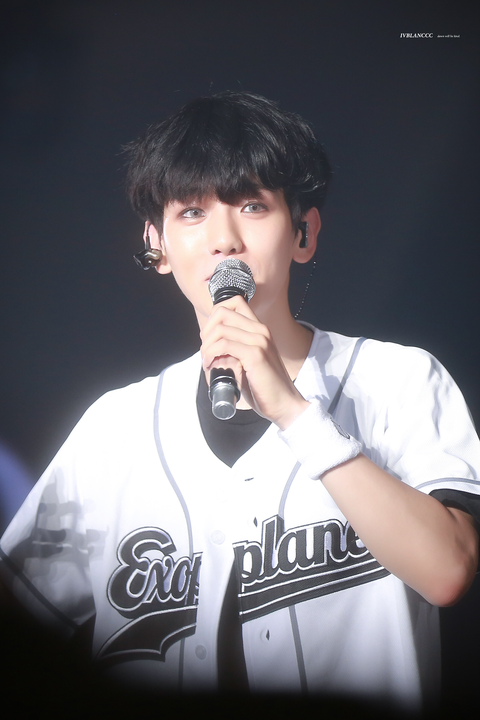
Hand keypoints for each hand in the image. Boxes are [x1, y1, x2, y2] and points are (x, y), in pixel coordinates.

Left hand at [200, 296, 309, 428]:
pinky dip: (210, 354)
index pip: (234, 302)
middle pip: (222, 311)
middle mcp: (260, 330)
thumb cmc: (263, 387)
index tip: (209, 337)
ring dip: (206, 345)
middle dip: (206, 330)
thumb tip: (209, 347)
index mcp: (259, 329)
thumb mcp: (247, 361)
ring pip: (220, 329)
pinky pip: (224, 345)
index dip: (214, 316)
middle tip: (205, 351)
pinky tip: (210, 365)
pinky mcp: (255, 355)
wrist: (284, 404)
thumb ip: (233, 349)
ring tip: (207, 361)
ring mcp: (259, 341)